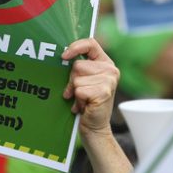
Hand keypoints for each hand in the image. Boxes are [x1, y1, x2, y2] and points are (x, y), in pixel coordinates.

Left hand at [62, 38, 132, 172]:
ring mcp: (109, 80)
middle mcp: (111, 69)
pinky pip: (79, 90)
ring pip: (77, 79)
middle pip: (78, 66)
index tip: (63, 56)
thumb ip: (79, 68)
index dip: (76, 47)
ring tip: (82, 100)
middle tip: (78, 93)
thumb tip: (62, 57)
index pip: (91, 44)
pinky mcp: (104, 92)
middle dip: (72, 81)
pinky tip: (84, 106)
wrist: (95, 128)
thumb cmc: (86, 103)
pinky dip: (77, 100)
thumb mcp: (83, 81)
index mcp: (106, 63)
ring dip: (75, 92)